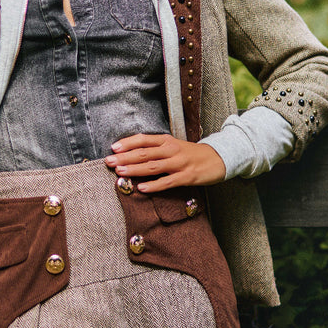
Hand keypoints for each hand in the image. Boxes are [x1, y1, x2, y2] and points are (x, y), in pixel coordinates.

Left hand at [105, 133, 225, 191]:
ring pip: (153, 166)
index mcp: (167, 141)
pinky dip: (154, 185)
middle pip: (144, 152)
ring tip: (120, 172)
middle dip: (125, 157)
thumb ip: (156, 149)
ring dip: (135, 169)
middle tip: (109, 161)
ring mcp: (179, 163)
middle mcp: (171, 149)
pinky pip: (167, 182)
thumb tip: (133, 155)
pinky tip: (142, 188)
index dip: (128, 143)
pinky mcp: (187, 176)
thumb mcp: (174, 146)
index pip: (144, 139)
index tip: (113, 147)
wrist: (218, 158)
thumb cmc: (191, 154)